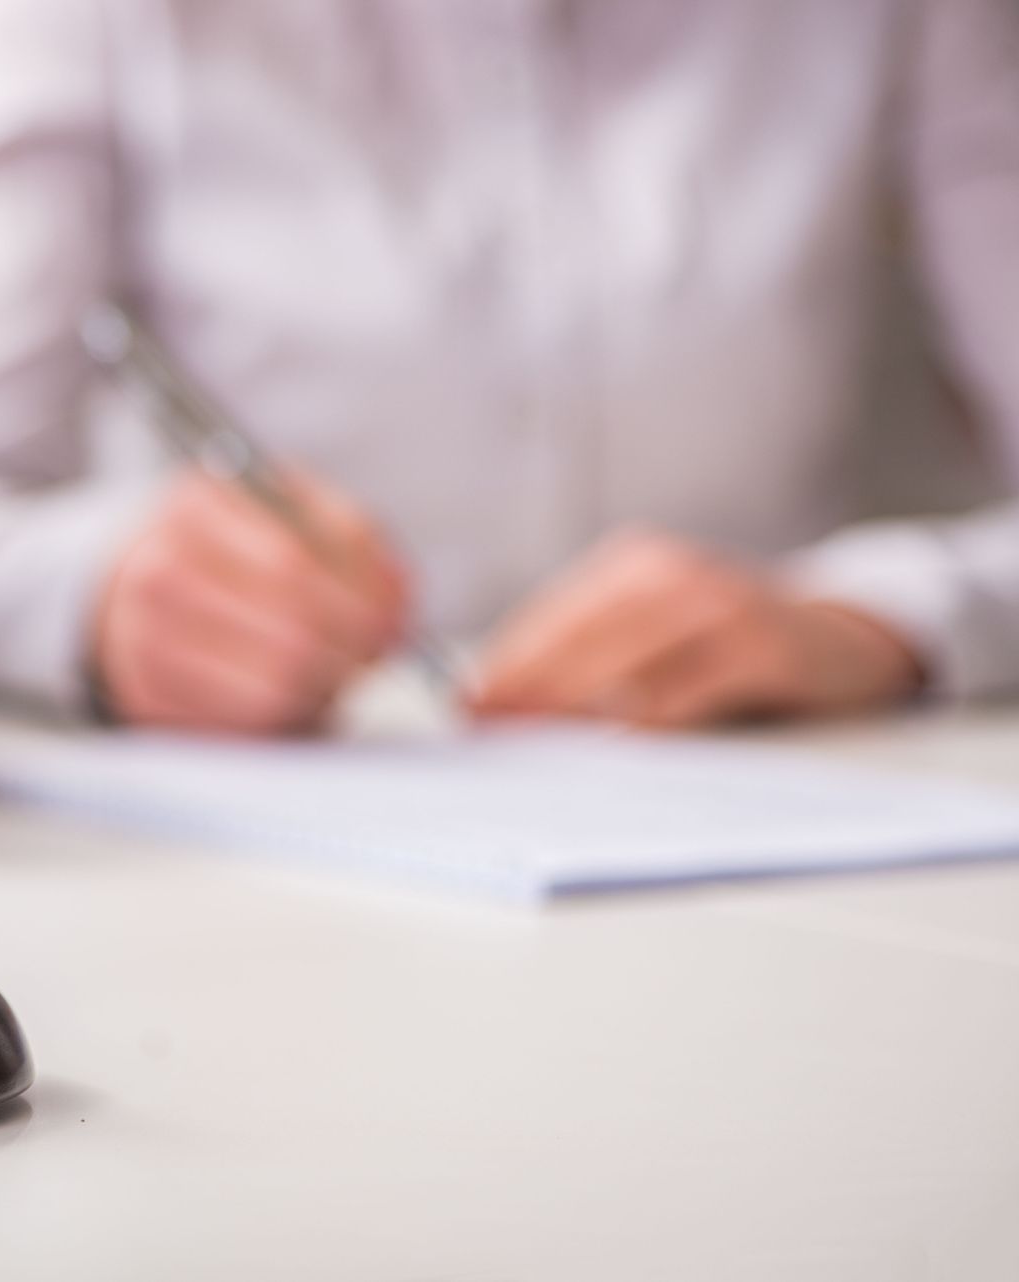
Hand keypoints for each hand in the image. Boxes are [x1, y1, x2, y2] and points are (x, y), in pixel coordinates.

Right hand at [92, 472, 406, 734]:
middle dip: (349, 655)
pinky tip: (295, 691)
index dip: (358, 603)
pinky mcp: (147, 697)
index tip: (391, 623)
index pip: (293, 565)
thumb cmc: (236, 540)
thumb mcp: (289, 507)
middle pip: (286, 636)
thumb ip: (350, 539)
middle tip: (372, 657)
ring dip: (324, 691)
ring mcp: (143, 641)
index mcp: (193, 511)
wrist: (148, 574)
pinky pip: (243, 728)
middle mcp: (156, 575)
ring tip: (334, 672)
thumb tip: (395, 601)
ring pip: (269, 692)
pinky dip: (286, 717)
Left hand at [469, 528, 923, 727]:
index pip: (552, 617)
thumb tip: (503, 701)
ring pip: (624, 663)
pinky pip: (686, 689)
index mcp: (634, 565)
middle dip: (525, 687)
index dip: (505, 663)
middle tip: (483, 728)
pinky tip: (609, 744)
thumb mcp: (658, 629)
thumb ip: (594, 653)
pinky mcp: (759, 646)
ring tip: (527, 742)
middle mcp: (671, 575)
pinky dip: (643, 719)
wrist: (845, 635)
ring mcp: (718, 606)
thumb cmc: (729, 643)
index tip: (465, 706)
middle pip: (579, 638)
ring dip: (570, 705)